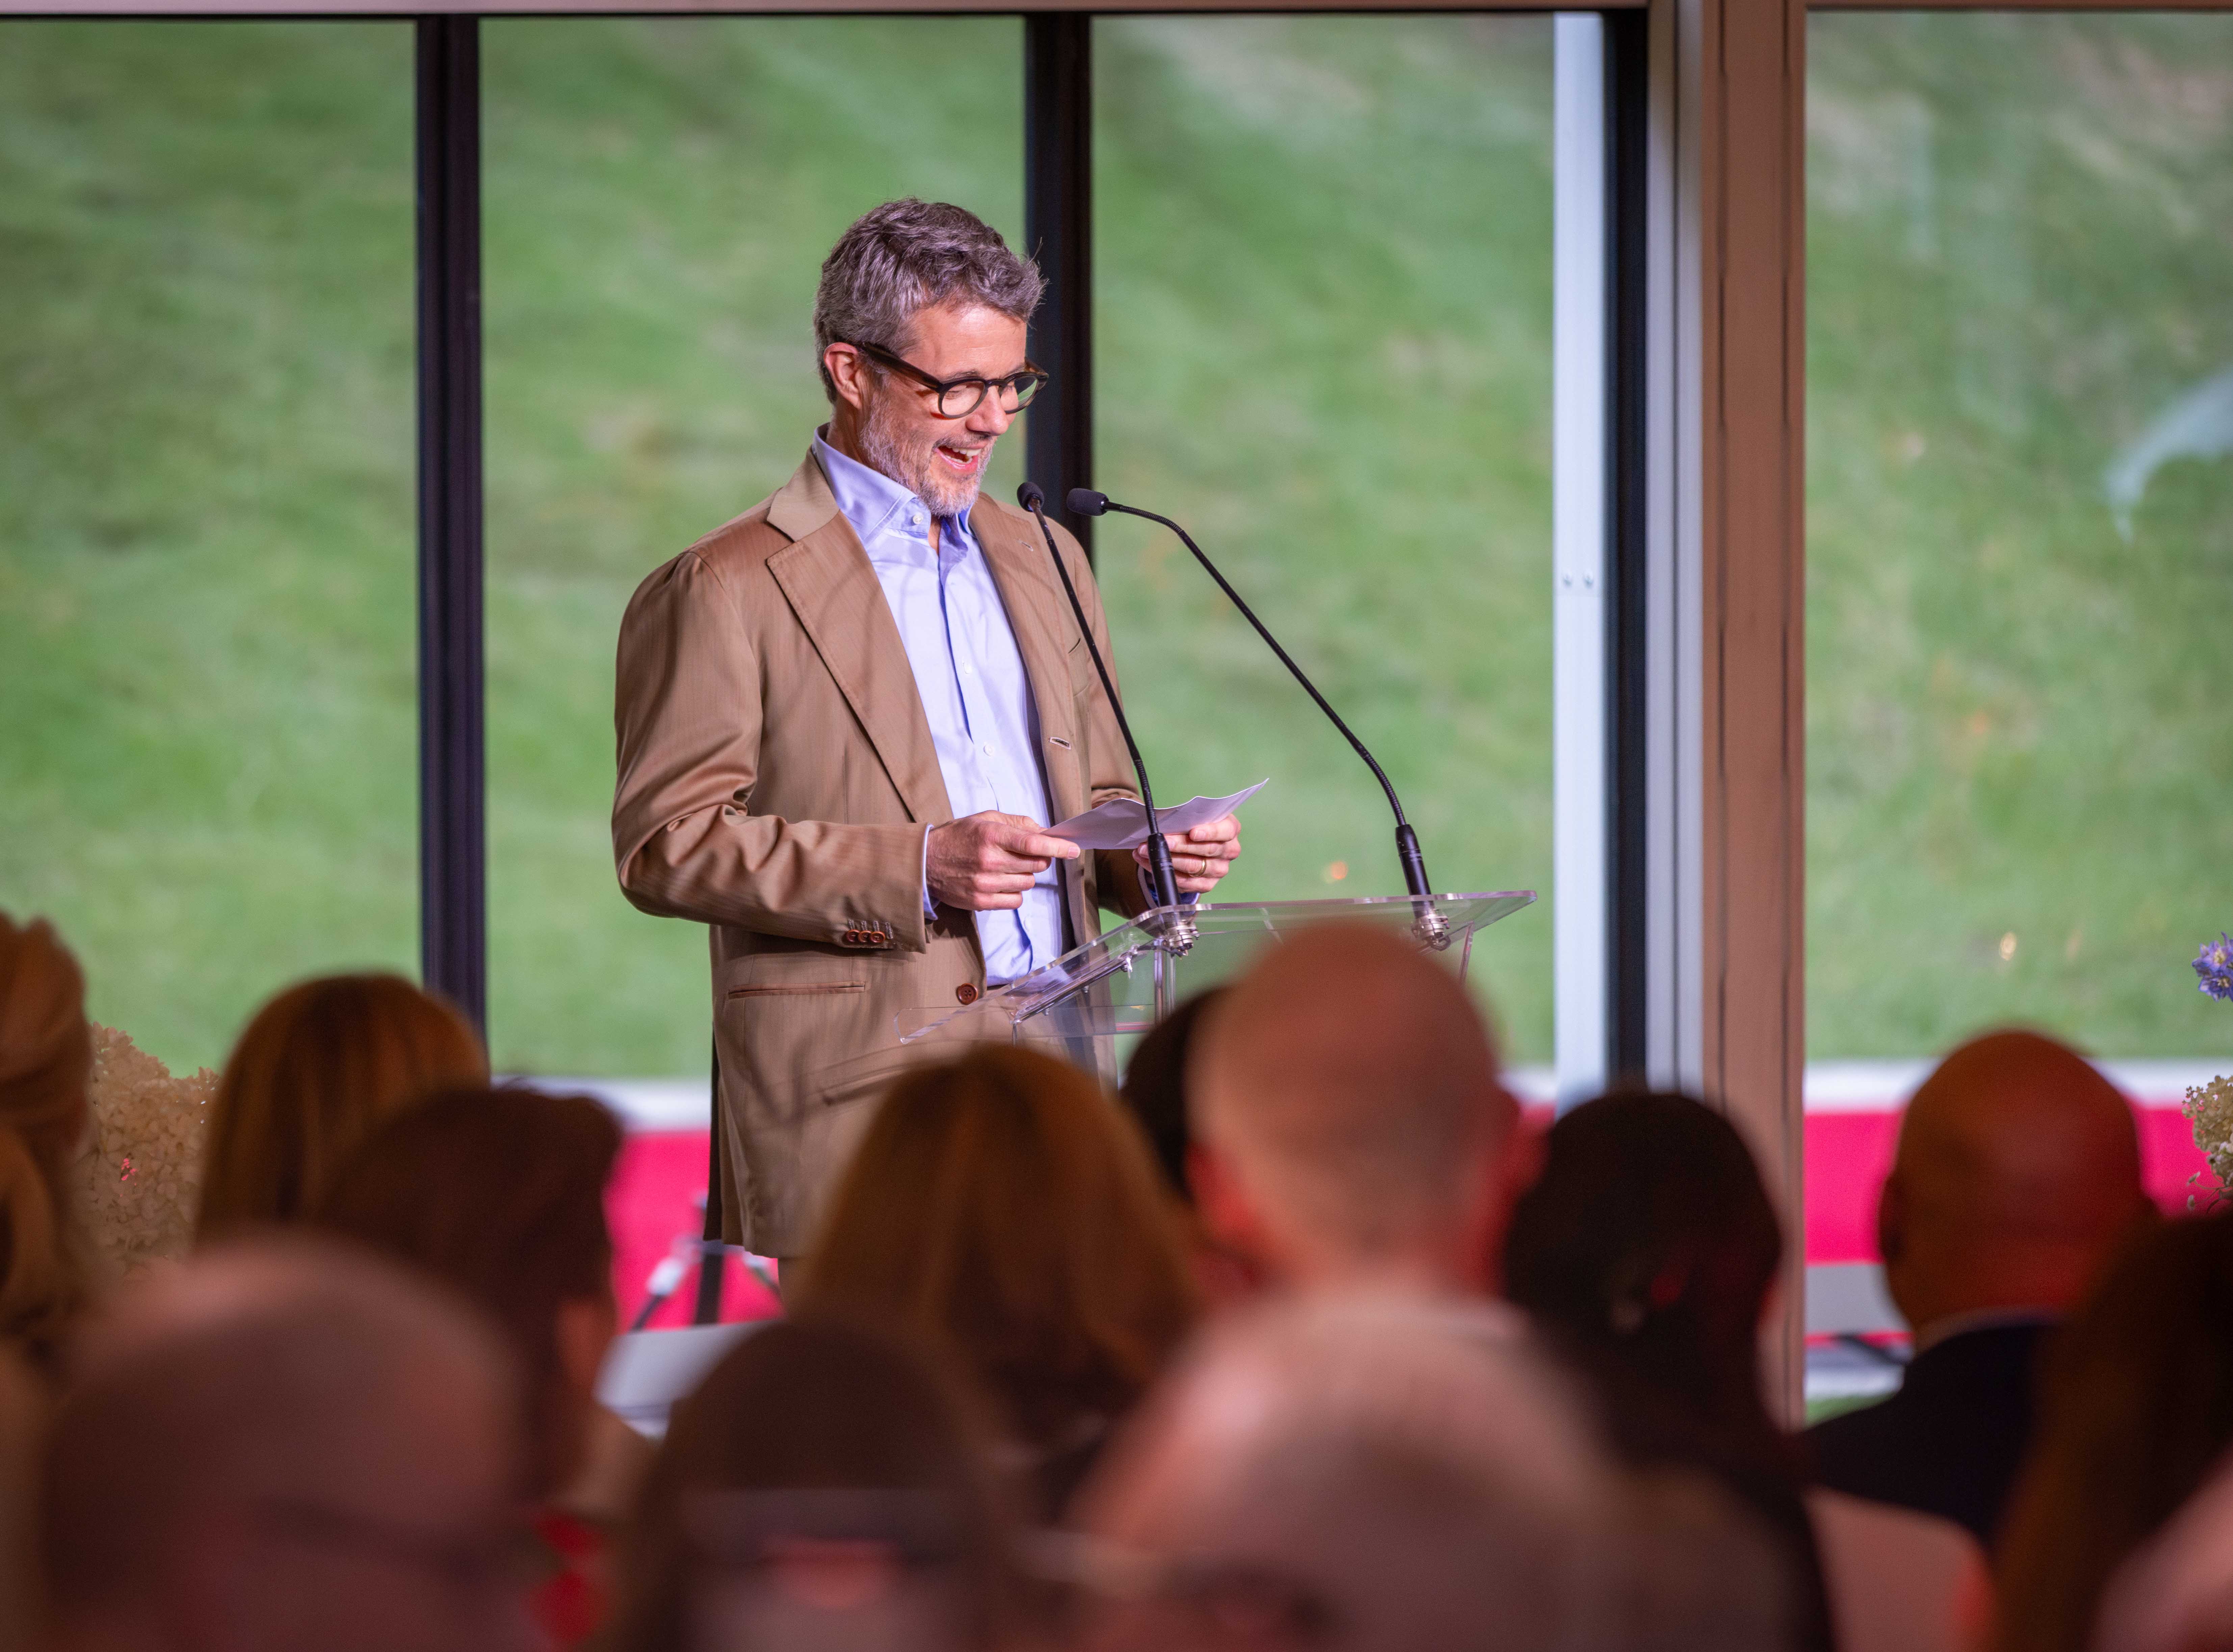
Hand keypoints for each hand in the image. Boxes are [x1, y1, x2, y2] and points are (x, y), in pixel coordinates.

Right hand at [927, 811, 1080, 911]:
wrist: (925, 863)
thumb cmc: (958, 838)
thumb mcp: (985, 819)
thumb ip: (1017, 823)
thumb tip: (1046, 832)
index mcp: (992, 835)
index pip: (1033, 842)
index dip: (1058, 846)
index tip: (1073, 849)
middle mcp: (990, 860)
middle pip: (1036, 864)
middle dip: (1038, 858)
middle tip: (1025, 854)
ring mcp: (985, 883)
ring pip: (1028, 883)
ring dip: (1024, 875)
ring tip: (1006, 867)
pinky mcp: (982, 901)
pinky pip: (1016, 900)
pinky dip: (1015, 892)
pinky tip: (1000, 882)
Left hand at [1134, 815, 1240, 894]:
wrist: (1195, 845)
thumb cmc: (1194, 826)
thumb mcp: (1194, 816)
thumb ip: (1185, 817)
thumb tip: (1163, 821)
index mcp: (1230, 829)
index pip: (1225, 831)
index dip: (1209, 832)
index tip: (1192, 833)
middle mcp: (1228, 851)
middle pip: (1205, 849)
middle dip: (1178, 845)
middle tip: (1158, 840)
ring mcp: (1219, 870)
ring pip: (1193, 867)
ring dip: (1166, 859)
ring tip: (1145, 850)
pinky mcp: (1207, 885)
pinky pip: (1185, 882)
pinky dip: (1165, 873)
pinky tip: (1149, 864)